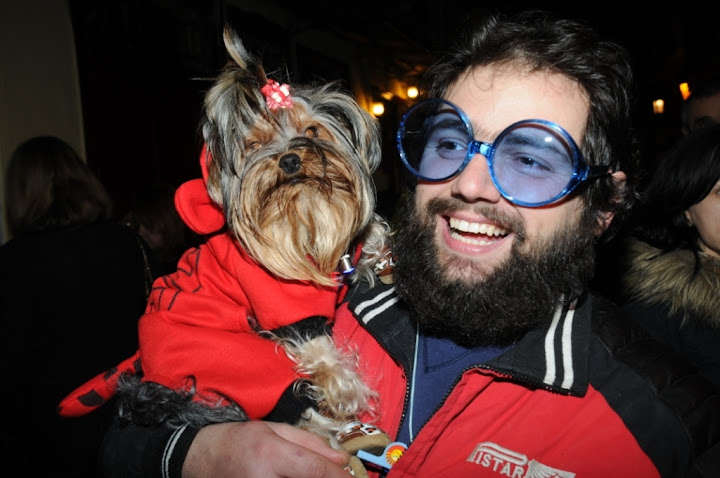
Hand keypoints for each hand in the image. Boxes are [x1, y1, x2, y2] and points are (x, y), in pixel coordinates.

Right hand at [183, 421, 351, 477]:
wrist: (198, 459)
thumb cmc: (236, 440)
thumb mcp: (273, 429)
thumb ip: (310, 442)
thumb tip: (341, 459)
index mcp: (272, 454)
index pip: (316, 471)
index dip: (339, 477)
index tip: (354, 477)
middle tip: (340, 476)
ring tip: (319, 475)